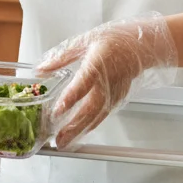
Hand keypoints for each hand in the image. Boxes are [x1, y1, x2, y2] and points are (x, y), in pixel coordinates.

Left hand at [36, 15, 176, 146]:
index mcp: (98, 63)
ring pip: (97, 116)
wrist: (141, 46)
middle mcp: (107, 82)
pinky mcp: (117, 99)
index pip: (83, 84)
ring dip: (80, 131)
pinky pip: (102, 115)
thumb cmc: (113, 40)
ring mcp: (114, 93)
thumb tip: (41, 69)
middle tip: (59, 139)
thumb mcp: (84, 42)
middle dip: (73, 126)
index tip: (58, 111)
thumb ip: (61, 58)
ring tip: (64, 142)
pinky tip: (78, 134)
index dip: (70, 99)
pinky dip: (90, 126)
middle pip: (90, 108)